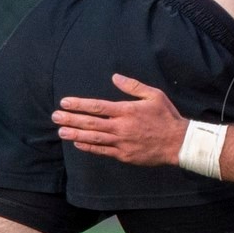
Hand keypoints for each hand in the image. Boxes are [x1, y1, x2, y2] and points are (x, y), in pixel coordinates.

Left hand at [54, 73, 186, 166]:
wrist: (178, 143)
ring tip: (61, 132)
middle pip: (90, 123)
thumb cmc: (166, 117)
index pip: (97, 107)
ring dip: (75, 134)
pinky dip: (89, 147)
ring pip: (93, 138)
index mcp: (126, 111)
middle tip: (55, 117)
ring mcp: (121, 143)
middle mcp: (121, 127)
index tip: (64, 103)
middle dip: (71, 119)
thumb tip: (115, 77)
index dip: (79, 105)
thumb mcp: (154, 95)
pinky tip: (78, 144)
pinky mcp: (124, 155)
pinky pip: (103, 151)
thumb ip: (133, 86)